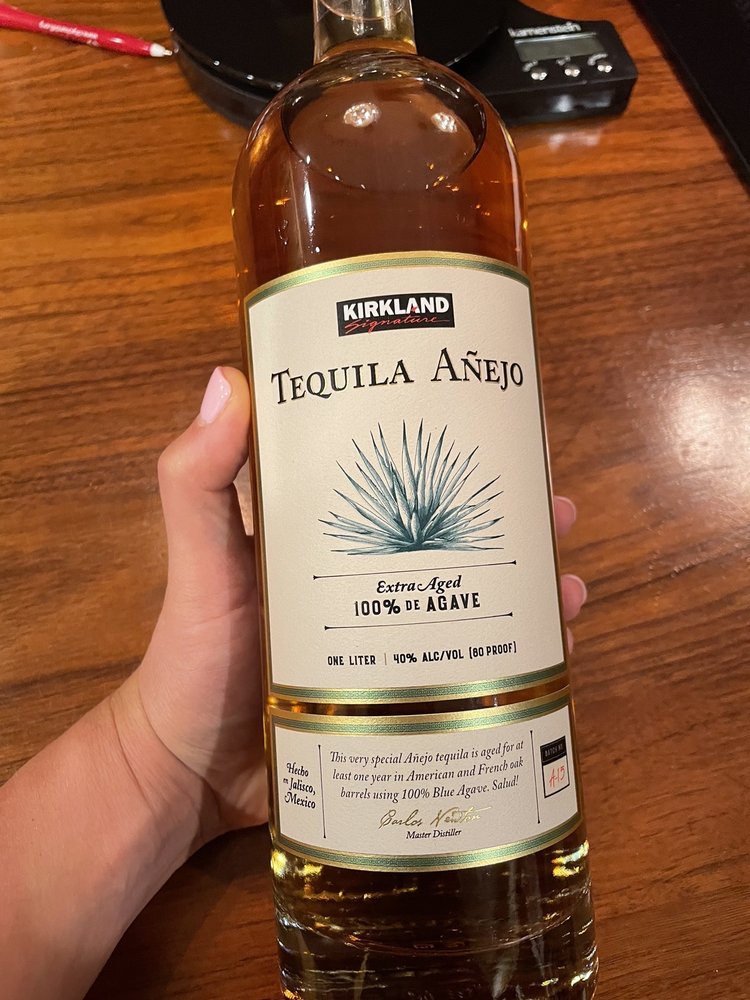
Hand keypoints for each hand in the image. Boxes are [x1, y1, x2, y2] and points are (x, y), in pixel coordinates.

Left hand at [112, 368, 587, 845]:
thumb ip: (197, 483)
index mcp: (326, 538)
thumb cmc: (194, 662)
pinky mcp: (402, 701)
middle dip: (510, 521)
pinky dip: (514, 661)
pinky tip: (553, 655)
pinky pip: (469, 674)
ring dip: (526, 587)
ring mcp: (389, 645)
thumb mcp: (200, 564)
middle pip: (452, 540)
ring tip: (568, 582)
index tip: (500, 431)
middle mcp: (367, 584)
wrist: (191, 777)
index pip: (398, 482)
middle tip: (556, 510)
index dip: (449, 455)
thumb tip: (229, 379)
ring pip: (474, 603)